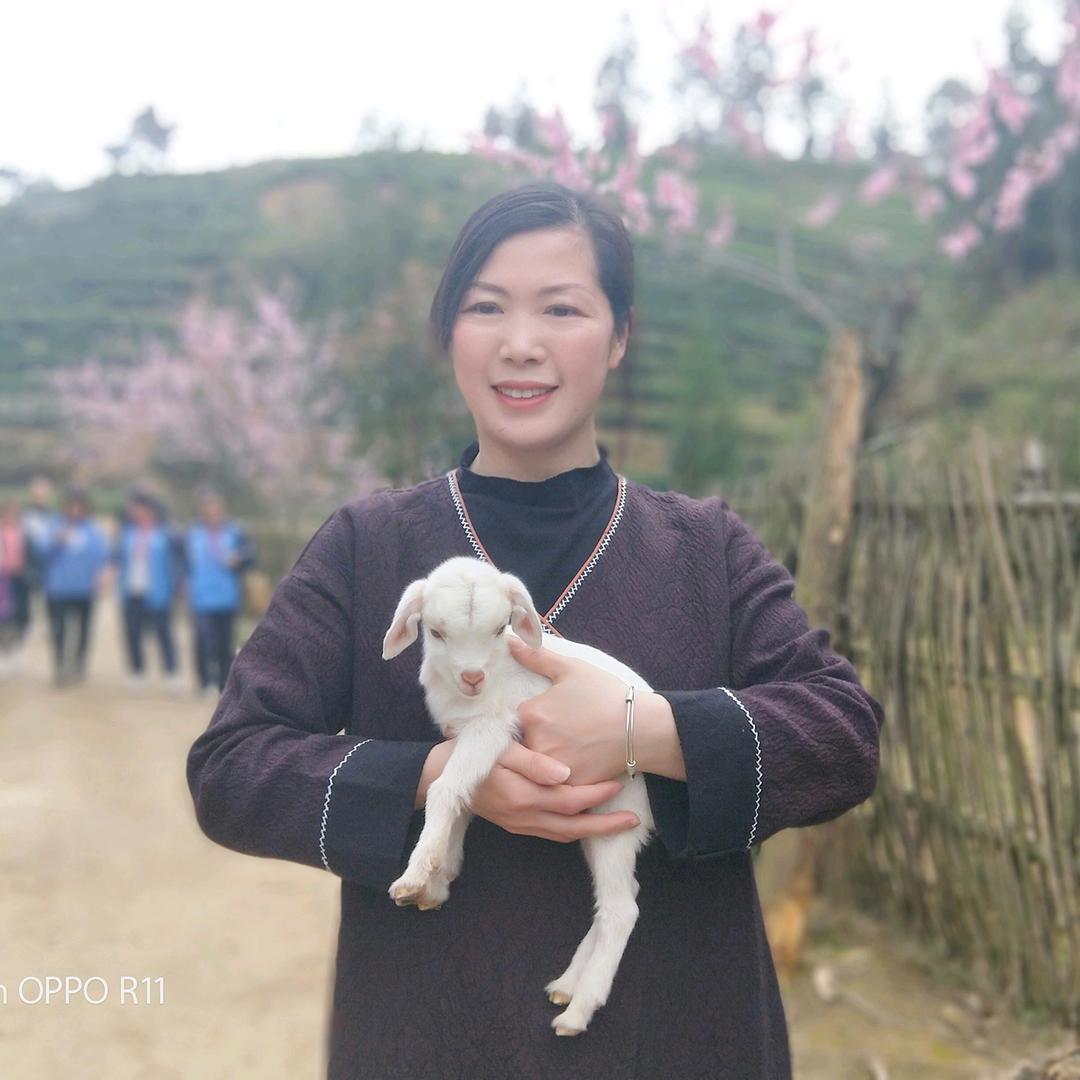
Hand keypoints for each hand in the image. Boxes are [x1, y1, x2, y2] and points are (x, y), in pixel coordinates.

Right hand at [416, 740, 638, 841]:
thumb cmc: (473, 750)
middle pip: (573, 827)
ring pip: (563, 834)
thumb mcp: (500, 747)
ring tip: (617, 823)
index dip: (597, 795)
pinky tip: (583, 820)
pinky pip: (550, 833)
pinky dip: (571, 830)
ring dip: (591, 831)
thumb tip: (565, 774)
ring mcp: (518, 824)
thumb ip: (532, 762)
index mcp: (522, 795)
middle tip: (633, 817)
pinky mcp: (514, 825)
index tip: (619, 782)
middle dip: (605, 824)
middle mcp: (523, 816)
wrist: (440, 773)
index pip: (571, 800)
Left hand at [508, 635, 627, 784]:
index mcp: (530, 714)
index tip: (547, 717)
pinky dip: (560, 779)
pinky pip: (553, 785)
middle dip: (534, 741)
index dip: (528, 718)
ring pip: (536, 768)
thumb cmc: (605, 694)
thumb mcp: (571, 669)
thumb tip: (509, 639)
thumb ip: (536, 656)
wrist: (641, 728)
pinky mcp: (566, 787)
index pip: (512, 720)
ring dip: (545, 761)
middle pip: (521, 745)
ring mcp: (550, 768)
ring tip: (569, 750)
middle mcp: (534, 743)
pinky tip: (578, 764)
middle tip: (561, 734)